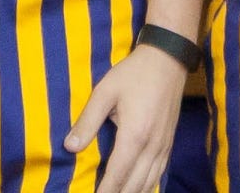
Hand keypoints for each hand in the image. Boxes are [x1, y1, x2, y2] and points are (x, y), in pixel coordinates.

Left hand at [70, 43, 185, 192]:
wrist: (168, 59)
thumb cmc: (133, 74)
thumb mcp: (105, 92)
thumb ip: (87, 121)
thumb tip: (70, 147)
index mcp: (135, 135)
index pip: (118, 174)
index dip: (105, 191)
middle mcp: (152, 146)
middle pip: (135, 184)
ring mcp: (164, 146)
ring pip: (150, 182)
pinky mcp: (169, 143)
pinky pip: (159, 173)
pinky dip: (148, 186)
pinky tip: (138, 189)